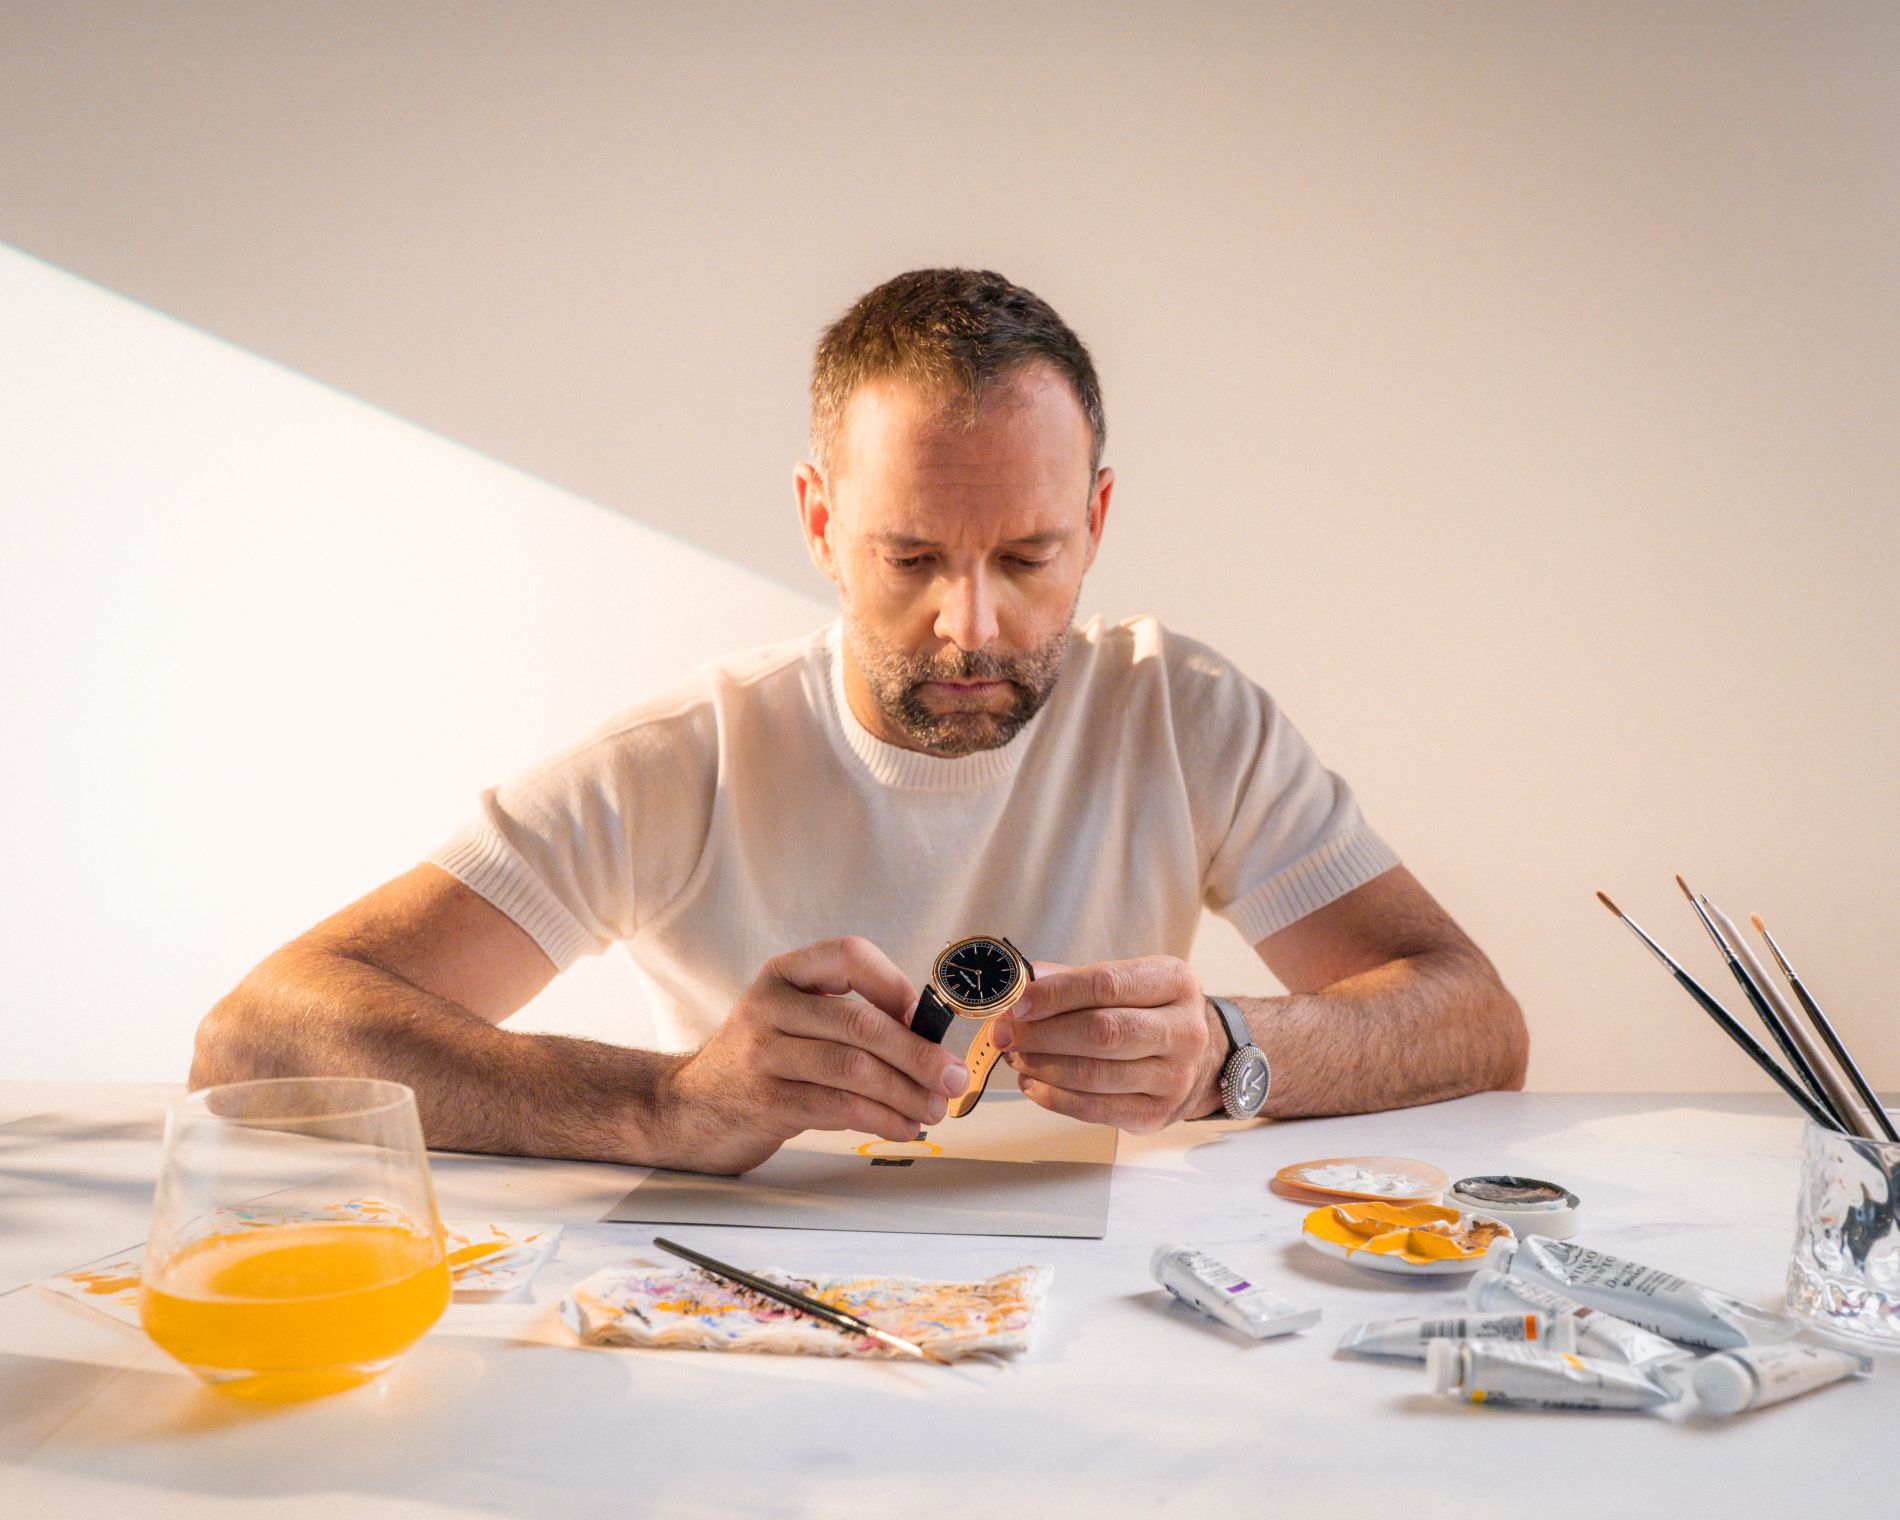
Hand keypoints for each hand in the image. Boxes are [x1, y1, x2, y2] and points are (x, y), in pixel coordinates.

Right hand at [658, 937, 971, 1173]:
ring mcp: (762, 1053)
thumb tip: (929, 1040)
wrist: (687, 1106)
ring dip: (906, 1093)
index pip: (850, 955)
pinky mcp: (764, 1100)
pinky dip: (880, 1119)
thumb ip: (848, 1019)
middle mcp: (769, 1005)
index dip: (895, 984)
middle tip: (953, 1079)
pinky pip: (837, 1108)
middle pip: (861, 1023)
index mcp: (784, 973)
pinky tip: (901, 1126)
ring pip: (854, 1069)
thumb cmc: (758, 1061)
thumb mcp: (794, 1020)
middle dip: (919, 1055)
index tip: (925, 1019)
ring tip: (933, 1109)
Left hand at [991, 955, 1222, 1131]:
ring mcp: (1174, 1077)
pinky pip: (1094, 1109)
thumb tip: (1017, 985)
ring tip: (1015, 1057)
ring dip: (1042, 1066)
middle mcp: (1183, 1029)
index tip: (1016, 1003)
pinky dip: (1054, 1097)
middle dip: (1042, 1034)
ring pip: (1094, 1074)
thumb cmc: (1147, 1012)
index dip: (1055, 994)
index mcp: (1175, 982)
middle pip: (1102, 1032)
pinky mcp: (1156, 1114)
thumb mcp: (1125, 982)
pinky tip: (1032, 1083)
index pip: (1107, 984)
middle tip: (1004, 1034)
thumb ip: (1072, 980)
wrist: (1199, 1058)